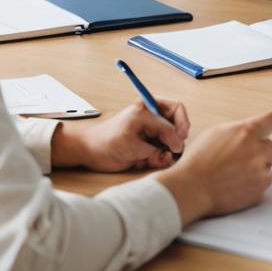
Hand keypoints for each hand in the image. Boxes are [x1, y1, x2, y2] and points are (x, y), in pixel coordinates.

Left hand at [59, 98, 189, 171]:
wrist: (91, 153)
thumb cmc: (106, 140)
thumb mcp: (134, 141)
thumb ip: (157, 142)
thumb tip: (177, 146)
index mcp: (148, 108)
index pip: (176, 110)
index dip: (181, 126)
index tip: (177, 143)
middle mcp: (152, 118)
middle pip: (177, 124)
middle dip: (176, 139)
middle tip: (172, 151)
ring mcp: (150, 132)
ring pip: (171, 141)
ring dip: (166, 152)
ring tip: (154, 159)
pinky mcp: (148, 146)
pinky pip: (162, 152)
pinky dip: (158, 158)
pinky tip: (145, 162)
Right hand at [155, 112, 271, 224]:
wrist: (192, 188)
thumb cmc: (198, 161)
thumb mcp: (216, 133)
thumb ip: (238, 130)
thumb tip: (249, 132)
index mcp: (247, 131)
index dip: (267, 124)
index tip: (266, 129)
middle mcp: (257, 149)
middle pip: (270, 146)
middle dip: (259, 151)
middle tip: (241, 159)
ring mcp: (260, 171)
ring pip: (268, 166)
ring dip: (258, 169)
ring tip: (235, 174)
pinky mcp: (260, 190)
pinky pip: (264, 183)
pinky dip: (255, 185)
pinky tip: (237, 184)